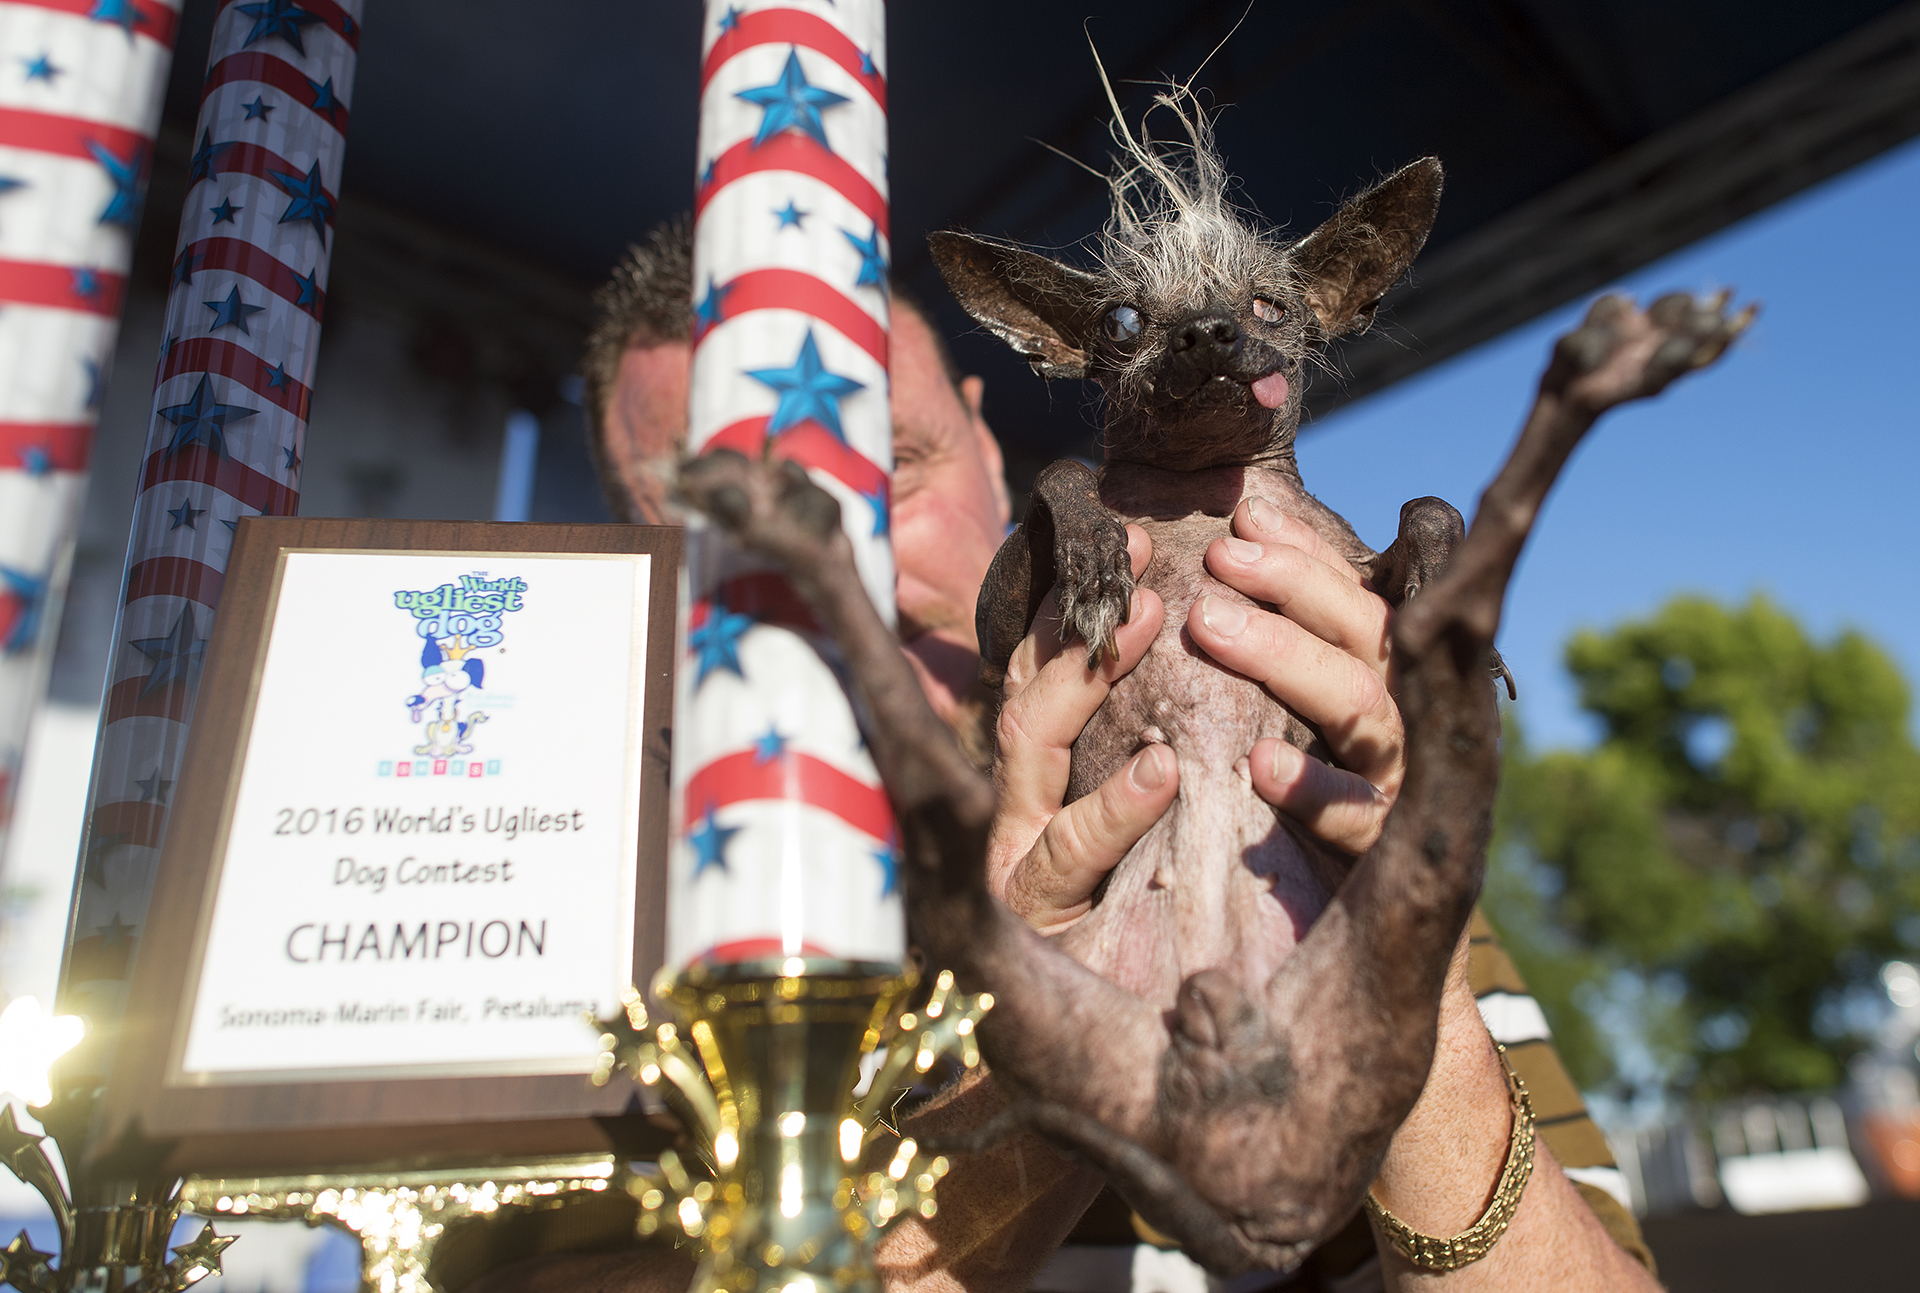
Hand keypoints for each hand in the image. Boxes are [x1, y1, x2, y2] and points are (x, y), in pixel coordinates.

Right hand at [985, 525, 1176, 933]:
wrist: (1122, 1066)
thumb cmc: (1146, 935)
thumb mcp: (1140, 828)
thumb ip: (1138, 754)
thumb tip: (1199, 643)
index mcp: (1040, 783)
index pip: (1042, 666)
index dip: (1079, 598)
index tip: (1128, 535)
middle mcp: (1014, 813)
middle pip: (1025, 693)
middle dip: (1075, 622)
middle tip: (1138, 565)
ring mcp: (1016, 865)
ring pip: (1027, 757)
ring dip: (1081, 685)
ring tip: (1146, 628)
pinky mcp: (1035, 922)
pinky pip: (1064, 856)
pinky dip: (1108, 808)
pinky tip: (1160, 774)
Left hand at [1186, 495, 1404, 852]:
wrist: (1371, 931)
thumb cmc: (1321, 794)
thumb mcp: (1306, 705)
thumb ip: (1292, 634)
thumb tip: (1243, 522)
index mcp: (1389, 673)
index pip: (1357, 593)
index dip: (1307, 551)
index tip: (1246, 517)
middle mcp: (1407, 713)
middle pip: (1367, 631)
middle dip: (1293, 586)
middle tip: (1219, 558)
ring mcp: (1400, 778)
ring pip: (1361, 705)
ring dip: (1285, 659)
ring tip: (1211, 626)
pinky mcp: (1384, 847)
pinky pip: (1358, 817)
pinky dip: (1313, 790)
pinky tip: (1259, 765)